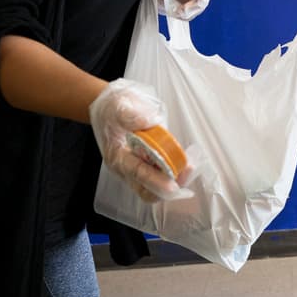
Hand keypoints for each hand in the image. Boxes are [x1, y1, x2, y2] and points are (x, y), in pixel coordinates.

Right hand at [89, 78, 192, 201]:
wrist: (106, 110)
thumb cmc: (111, 109)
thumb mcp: (118, 105)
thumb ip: (132, 115)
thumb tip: (150, 122)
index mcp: (117, 155)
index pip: (136, 172)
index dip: (155, 180)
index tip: (171, 185)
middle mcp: (125, 168)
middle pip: (147, 190)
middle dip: (168, 188)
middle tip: (187, 172)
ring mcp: (135, 170)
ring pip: (155, 189)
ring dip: (174, 183)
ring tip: (189, 168)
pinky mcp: (144, 167)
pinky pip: (160, 180)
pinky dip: (174, 176)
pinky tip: (186, 165)